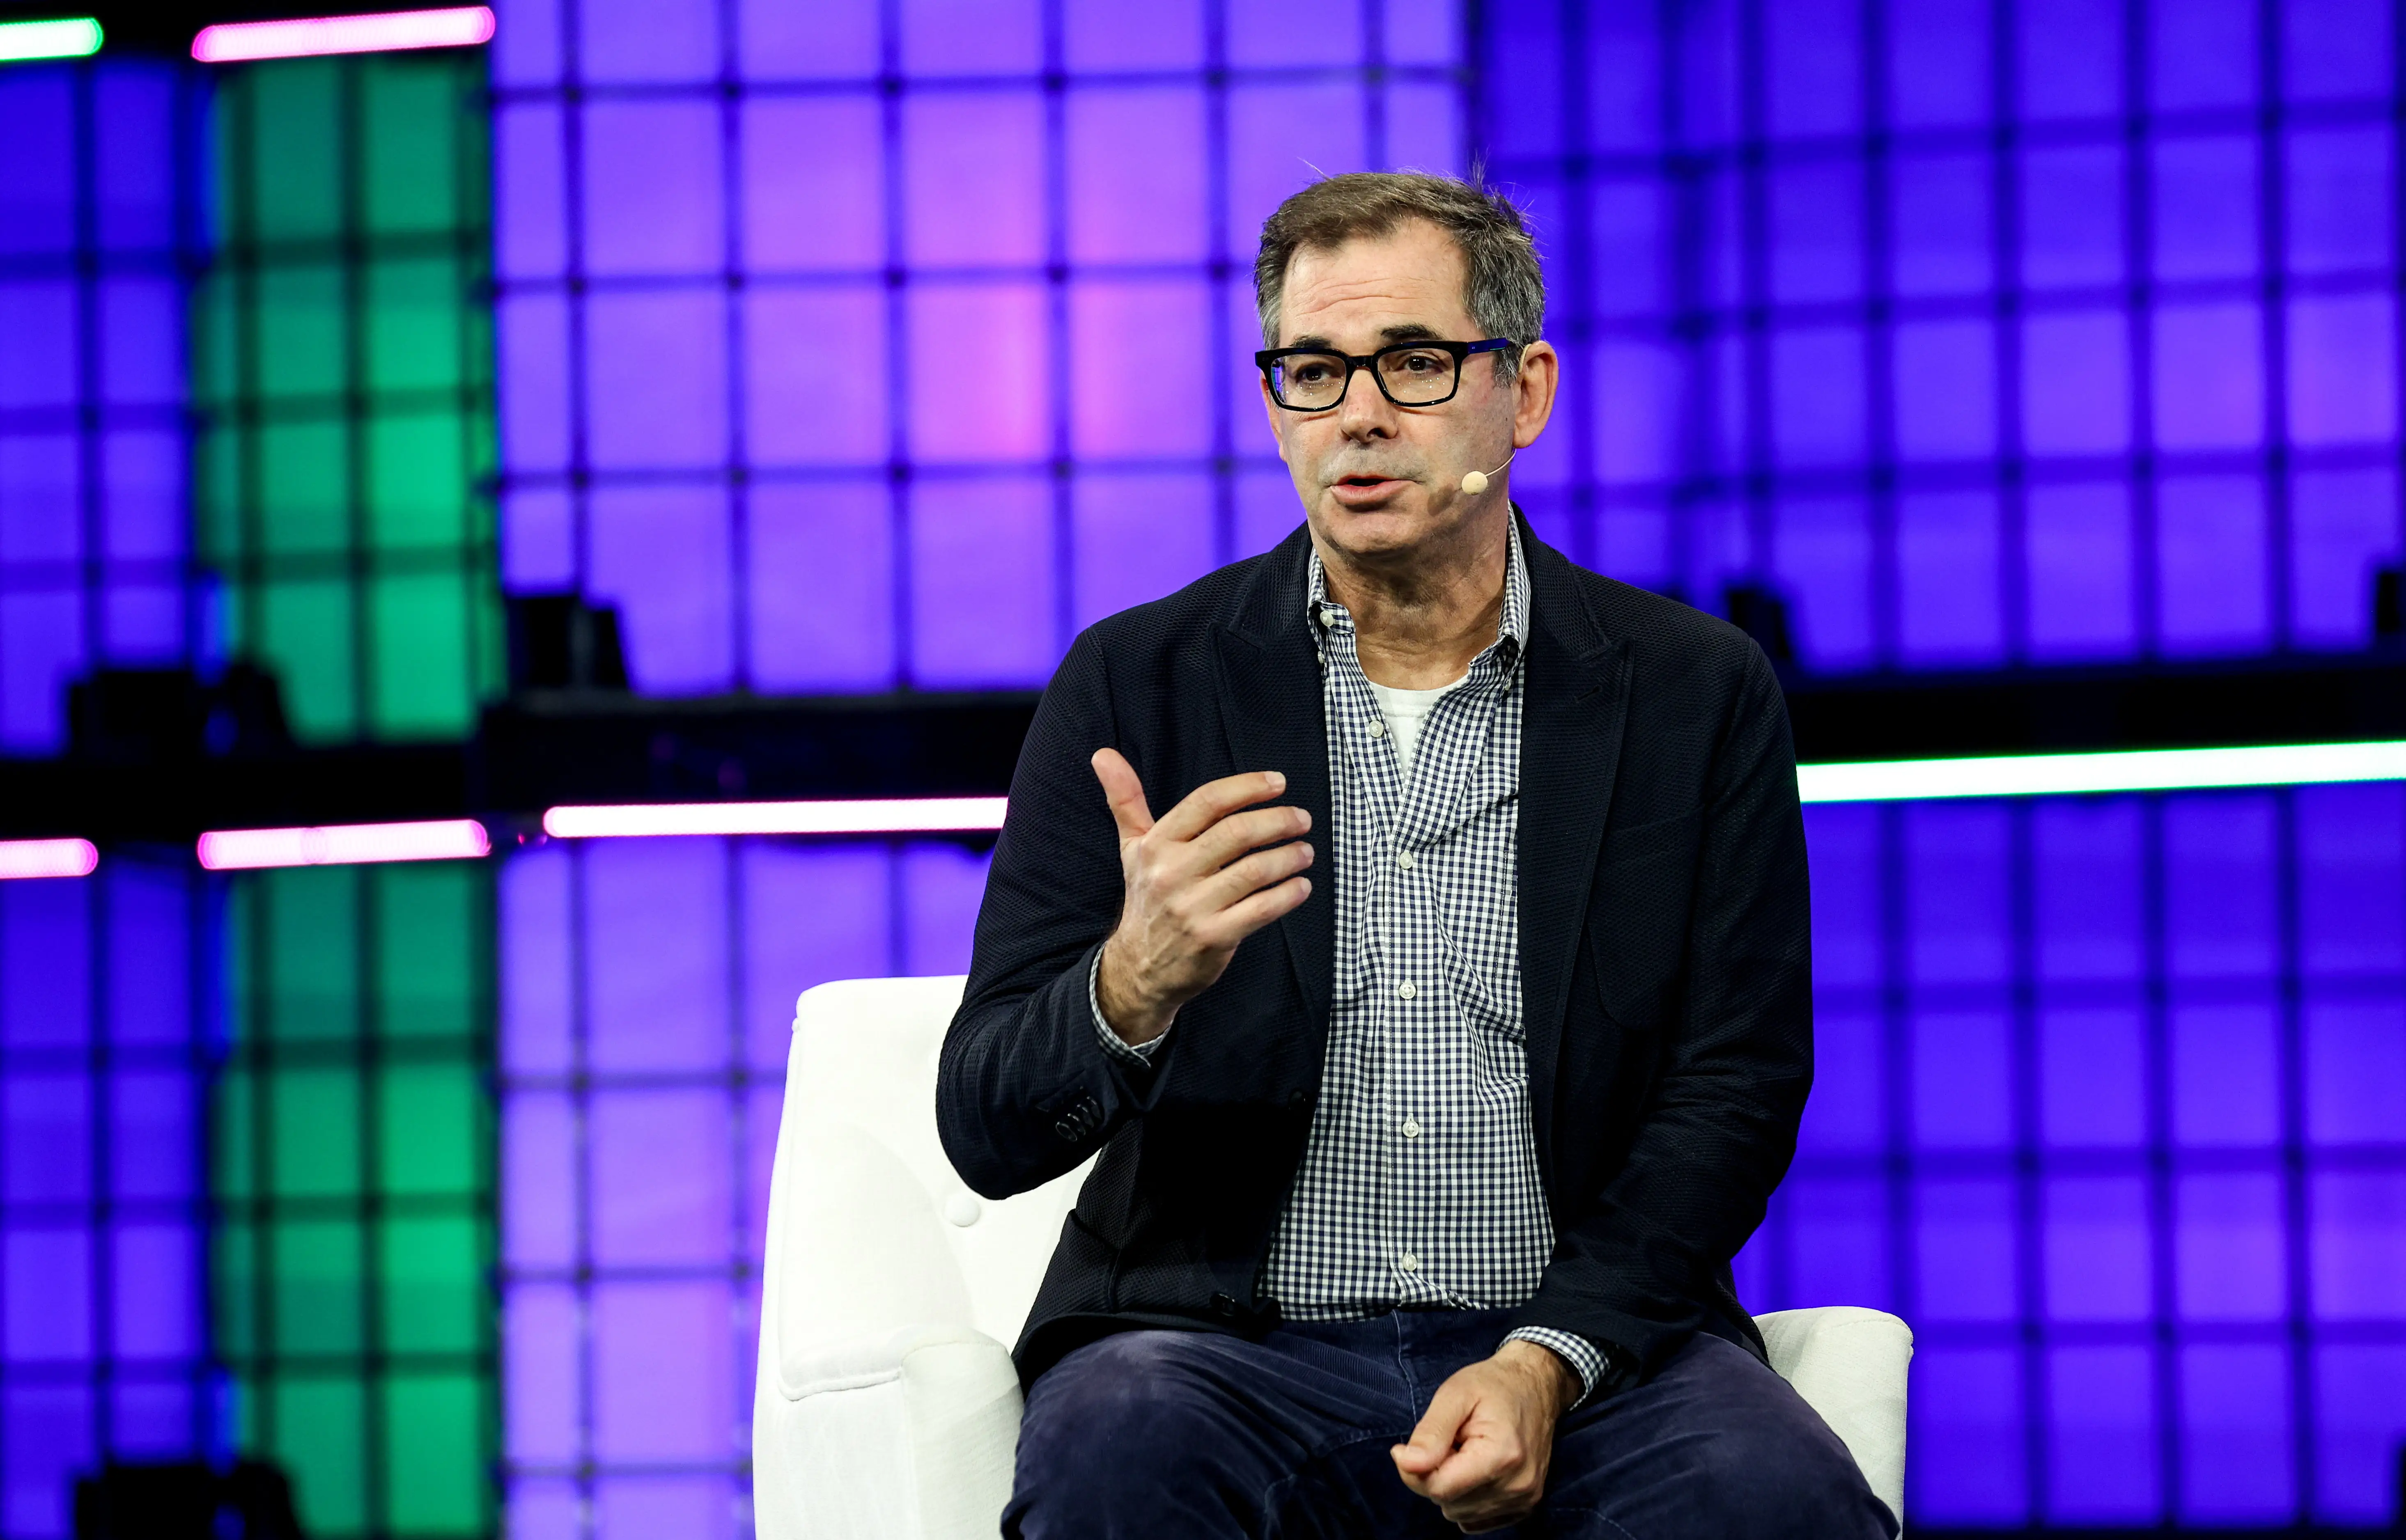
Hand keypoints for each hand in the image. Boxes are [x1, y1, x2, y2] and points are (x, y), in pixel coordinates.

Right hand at [1090, 748, 1313, 1046]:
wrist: (1140, 967)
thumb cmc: (1146, 896)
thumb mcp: (1132, 848)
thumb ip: (1125, 800)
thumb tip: (1103, 754)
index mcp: (1156, 844)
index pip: (1207, 802)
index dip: (1247, 787)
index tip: (1279, 783)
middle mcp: (1171, 873)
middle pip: (1236, 833)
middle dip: (1278, 820)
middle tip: (1302, 818)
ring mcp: (1192, 907)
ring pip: (1254, 870)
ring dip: (1288, 857)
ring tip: (1305, 851)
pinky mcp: (1214, 937)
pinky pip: (1262, 909)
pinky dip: (1288, 894)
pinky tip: (1301, 885)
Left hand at [1390, 1341, 1579, 1531]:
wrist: (1535, 1386)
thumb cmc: (1493, 1385)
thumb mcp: (1455, 1394)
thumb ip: (1431, 1431)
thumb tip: (1406, 1464)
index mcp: (1501, 1456)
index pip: (1438, 1487)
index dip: (1416, 1467)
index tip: (1414, 1444)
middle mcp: (1517, 1485)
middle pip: (1446, 1501)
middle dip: (1437, 1473)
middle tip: (1452, 1440)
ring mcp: (1524, 1499)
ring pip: (1458, 1512)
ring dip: (1452, 1485)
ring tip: (1466, 1451)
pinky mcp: (1525, 1506)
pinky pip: (1475, 1519)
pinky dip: (1466, 1499)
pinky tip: (1476, 1470)